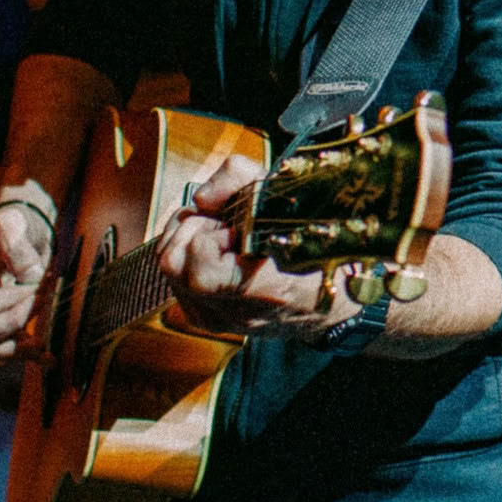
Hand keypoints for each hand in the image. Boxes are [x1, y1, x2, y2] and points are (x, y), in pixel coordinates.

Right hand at [0, 202, 55, 358]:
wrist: (24, 232)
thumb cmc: (17, 227)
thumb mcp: (15, 222)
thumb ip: (16, 241)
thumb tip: (28, 275)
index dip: (13, 301)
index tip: (39, 285)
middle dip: (18, 320)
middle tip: (46, 300)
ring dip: (22, 347)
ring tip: (47, 343)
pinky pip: (8, 351)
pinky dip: (30, 356)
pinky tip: (51, 358)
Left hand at [155, 154, 344, 340]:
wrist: (332, 299)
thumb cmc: (320, 245)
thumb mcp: (295, 198)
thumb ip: (243, 183)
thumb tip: (202, 196)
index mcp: (268, 288)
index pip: (202, 272)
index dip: (209, 238)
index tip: (236, 227)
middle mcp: (238, 311)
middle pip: (174, 263)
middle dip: (193, 227)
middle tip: (223, 221)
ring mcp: (220, 319)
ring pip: (169, 269)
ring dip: (188, 239)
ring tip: (221, 233)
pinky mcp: (206, 318)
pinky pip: (174, 281)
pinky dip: (189, 257)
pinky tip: (217, 252)